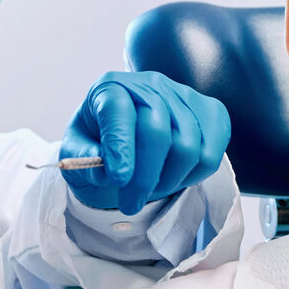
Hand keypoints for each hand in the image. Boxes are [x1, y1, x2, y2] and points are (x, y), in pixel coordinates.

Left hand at [63, 72, 230, 215]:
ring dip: (168, 180)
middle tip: (130, 204)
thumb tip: (105, 172)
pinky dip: (194, 176)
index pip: (119, 112)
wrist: (130, 134)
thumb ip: (83, 159)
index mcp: (111, 88)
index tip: (118, 180)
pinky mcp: (210, 111)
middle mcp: (150, 84)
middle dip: (144, 177)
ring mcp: (184, 95)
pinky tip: (174, 179)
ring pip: (188, 147)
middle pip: (157, 132)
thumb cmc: (99, 142)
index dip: (121, 147)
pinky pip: (211, 153)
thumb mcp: (77, 151)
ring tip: (151, 191)